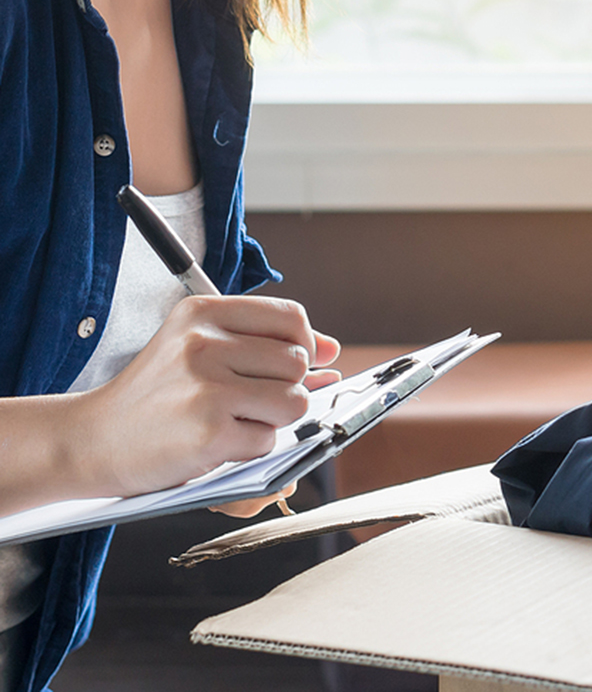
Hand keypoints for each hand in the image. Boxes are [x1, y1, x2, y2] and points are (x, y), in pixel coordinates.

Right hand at [69, 295, 339, 499]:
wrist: (89, 440)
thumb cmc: (154, 397)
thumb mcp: (200, 350)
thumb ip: (266, 345)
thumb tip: (331, 352)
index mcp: (203, 312)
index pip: (291, 317)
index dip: (304, 345)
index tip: (291, 365)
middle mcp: (204, 342)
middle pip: (298, 362)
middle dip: (285, 388)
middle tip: (245, 401)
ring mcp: (207, 385)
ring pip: (293, 401)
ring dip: (272, 420)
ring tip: (232, 420)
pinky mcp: (209, 430)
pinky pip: (269, 440)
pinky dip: (251, 448)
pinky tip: (215, 442)